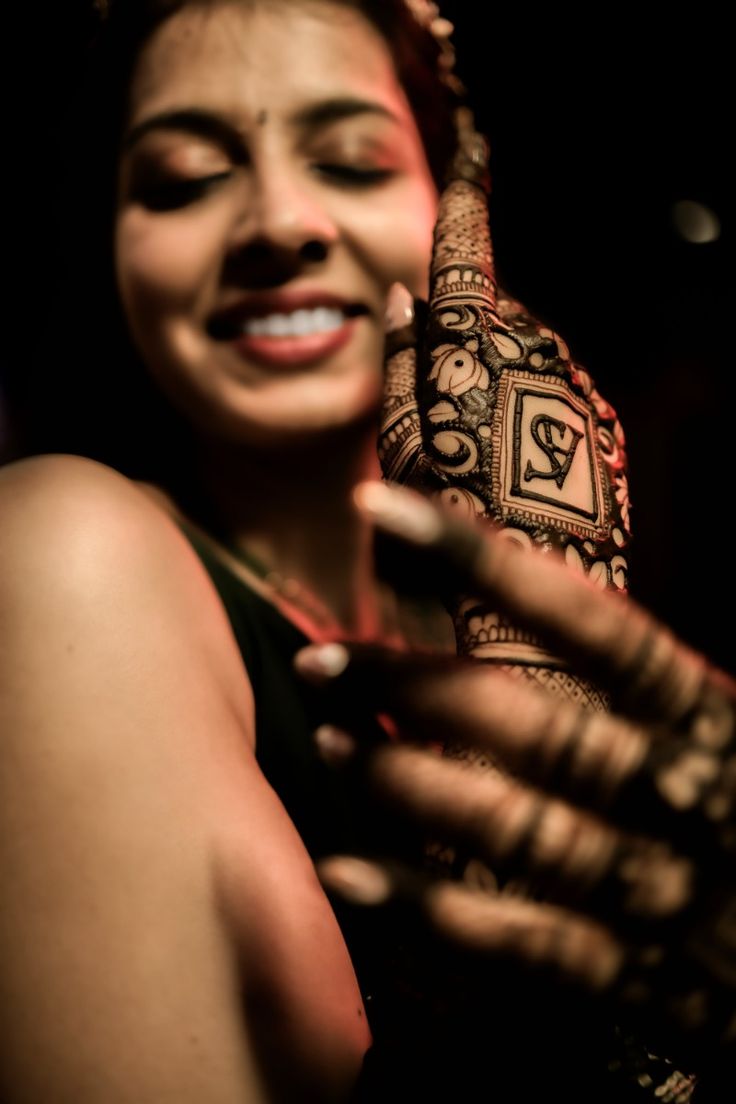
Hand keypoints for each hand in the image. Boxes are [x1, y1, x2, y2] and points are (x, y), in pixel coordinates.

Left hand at [294, 482, 735, 1075]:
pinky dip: (429, 913)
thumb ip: (657, 688)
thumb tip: (545, 597)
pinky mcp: (648, 988)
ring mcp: (669, 895)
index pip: (600, 629)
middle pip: (540, 729)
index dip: (489, 566)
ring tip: (331, 743)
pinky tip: (346, 875)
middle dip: (420, 688)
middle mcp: (693, 799)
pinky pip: (525, 949)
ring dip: (410, 787)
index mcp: (719, 722)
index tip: (384, 512)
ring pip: (520, 831)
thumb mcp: (728, 737)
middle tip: (326, 660)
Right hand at [380, 109, 629, 708]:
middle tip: (439, 389)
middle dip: (469, 328)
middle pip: (499, 313)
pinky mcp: (607, 431)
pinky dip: (532, 407)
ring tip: (475, 446)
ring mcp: (581, 394)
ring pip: (534, 354)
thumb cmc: (444, 545)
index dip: (464, 205)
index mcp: (476, 356)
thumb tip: (405, 301)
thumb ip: (401, 370)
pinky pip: (562, 394)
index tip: (473, 152)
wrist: (538, 617)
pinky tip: (515, 463)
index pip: (467, 258)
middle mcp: (540, 360)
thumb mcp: (398, 454)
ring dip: (501, 374)